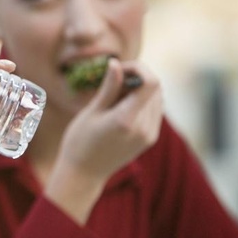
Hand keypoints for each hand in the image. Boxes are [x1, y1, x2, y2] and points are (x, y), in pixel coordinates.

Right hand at [45, 58, 162, 222]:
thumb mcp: (91, 111)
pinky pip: (154, 110)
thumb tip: (116, 63)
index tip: (120, 67)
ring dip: (141, 88)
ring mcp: (149, 135)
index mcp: (126, 120)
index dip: (139, 68)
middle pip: (155, 88)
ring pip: (157, 98)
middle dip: (137, 76)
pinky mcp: (149, 139)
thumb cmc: (80, 141)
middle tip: (114, 78)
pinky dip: (142, 101)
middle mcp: (144, 128)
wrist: (84, 174)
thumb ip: (109, 87)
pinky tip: (122, 105)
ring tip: (116, 94)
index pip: (150, 83)